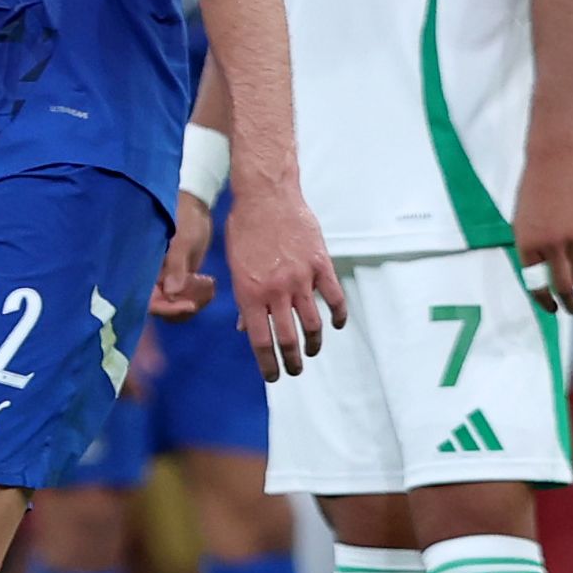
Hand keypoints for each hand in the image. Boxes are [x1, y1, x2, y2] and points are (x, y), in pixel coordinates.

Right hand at [153, 191, 216, 318]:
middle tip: (203, 294)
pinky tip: (208, 283)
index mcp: (143, 266)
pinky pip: (184, 298)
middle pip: (160, 307)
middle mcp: (149, 276)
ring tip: (207, 285)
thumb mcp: (183, 238)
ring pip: (173, 305)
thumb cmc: (184, 215)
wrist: (195, 205)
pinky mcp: (177, 278)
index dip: (165, 308)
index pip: (147, 300)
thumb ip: (175, 264)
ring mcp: (163, 279)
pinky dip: (198, 297)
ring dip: (192, 303)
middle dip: (182, 307)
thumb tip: (171, 292)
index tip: (189, 305)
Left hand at [226, 182, 346, 378]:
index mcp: (249, 292)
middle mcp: (275, 290)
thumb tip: (246, 329)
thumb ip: (244, 298)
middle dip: (291, 361)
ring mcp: (300, 278)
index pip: (259, 340)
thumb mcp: (235, 265)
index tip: (273, 376)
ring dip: (314, 343)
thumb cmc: (244, 228)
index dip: (267, 363)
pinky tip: (335, 325)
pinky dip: (338, 316)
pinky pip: (335, 299)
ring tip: (312, 350)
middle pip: (287, 338)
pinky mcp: (321, 265)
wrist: (266, 196)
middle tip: (294, 370)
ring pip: (313, 324)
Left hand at [512, 163, 572, 313]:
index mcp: (525, 244)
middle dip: (569, 305)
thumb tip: (545, 281)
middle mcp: (548, 244)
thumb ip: (532, 251)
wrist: (552, 166)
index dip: (544, 301)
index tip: (552, 309)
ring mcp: (571, 237)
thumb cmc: (534, 196)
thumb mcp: (522, 223)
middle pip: (562, 287)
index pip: (535, 283)